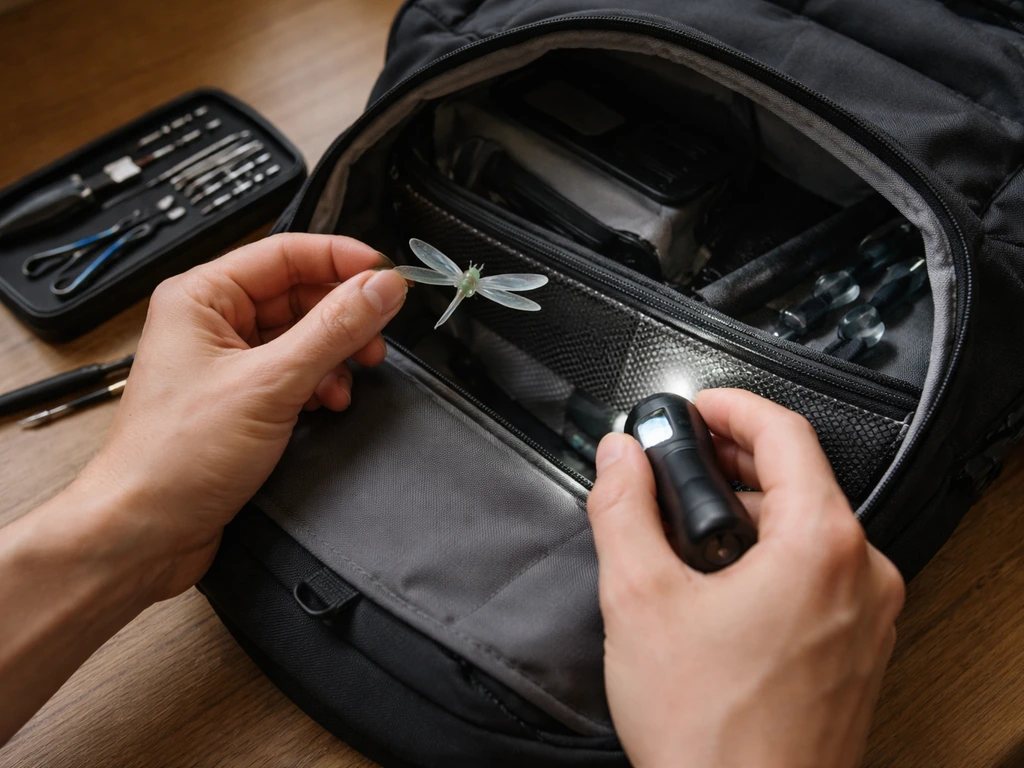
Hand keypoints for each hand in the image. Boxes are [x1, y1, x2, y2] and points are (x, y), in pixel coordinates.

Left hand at [76, 233, 406, 601]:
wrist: (145, 532)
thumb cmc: (173, 458)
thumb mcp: (270, 384)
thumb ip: (333, 331)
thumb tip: (380, 289)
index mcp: (201, 298)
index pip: (286, 252)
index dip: (342, 260)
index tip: (387, 276)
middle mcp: (212, 324)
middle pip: (299, 295)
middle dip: (344, 316)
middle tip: (379, 334)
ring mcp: (227, 363)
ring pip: (302, 336)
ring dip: (335, 355)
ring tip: (353, 376)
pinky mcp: (241, 400)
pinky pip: (295, 372)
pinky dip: (321, 384)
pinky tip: (330, 402)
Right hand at [587, 389, 904, 767]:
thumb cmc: (710, 733)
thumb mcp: (639, 598)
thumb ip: (623, 509)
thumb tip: (618, 458)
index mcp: (821, 546)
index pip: (786, 433)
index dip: (733, 405)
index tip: (698, 406)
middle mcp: (862, 575)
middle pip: (801, 477)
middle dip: (735, 459)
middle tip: (683, 460)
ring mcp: (867, 616)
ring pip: (811, 527)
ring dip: (751, 510)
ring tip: (689, 526)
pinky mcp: (857, 649)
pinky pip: (821, 573)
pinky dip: (773, 555)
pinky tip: (721, 581)